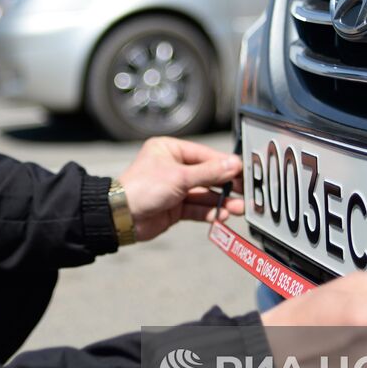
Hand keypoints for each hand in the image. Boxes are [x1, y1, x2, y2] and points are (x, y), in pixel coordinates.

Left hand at [117, 137, 244, 241]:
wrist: (121, 217)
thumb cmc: (142, 188)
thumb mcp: (180, 177)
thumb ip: (209, 172)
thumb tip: (233, 165)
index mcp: (170, 150)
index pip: (205, 155)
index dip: (225, 164)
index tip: (243, 171)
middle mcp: (173, 167)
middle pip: (206, 175)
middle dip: (225, 185)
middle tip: (245, 191)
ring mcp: (174, 189)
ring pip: (203, 194)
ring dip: (221, 201)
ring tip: (238, 208)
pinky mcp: (174, 207)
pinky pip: (196, 208)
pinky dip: (209, 212)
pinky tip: (222, 216)